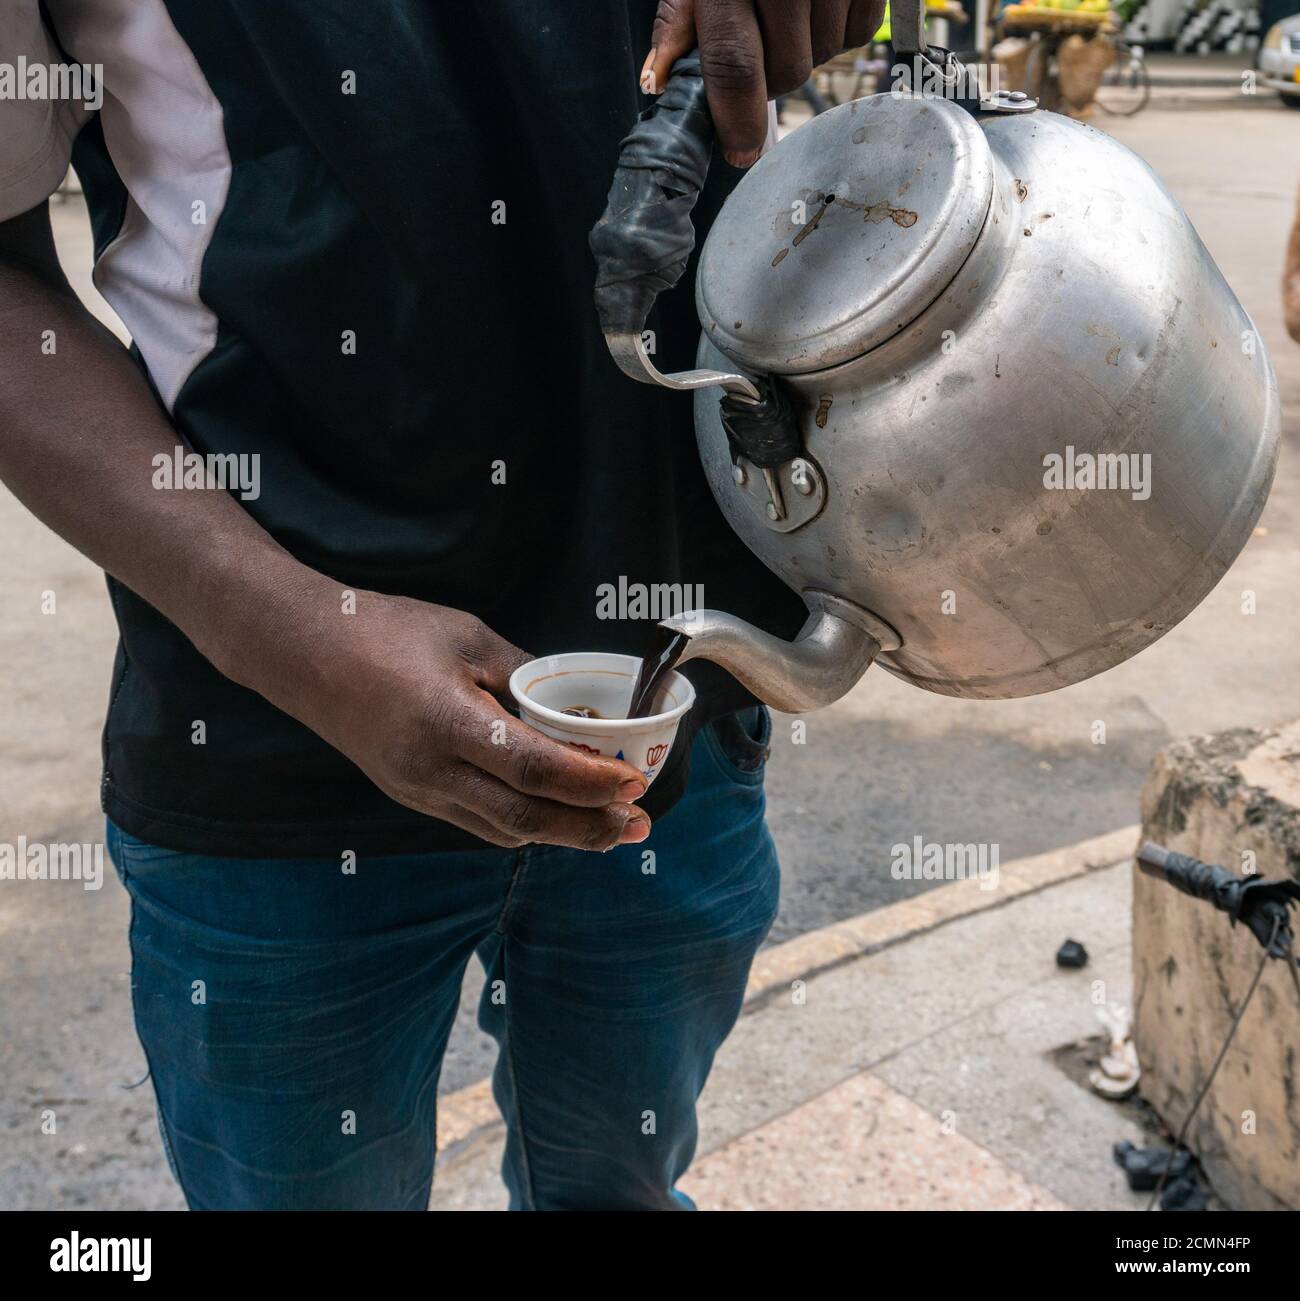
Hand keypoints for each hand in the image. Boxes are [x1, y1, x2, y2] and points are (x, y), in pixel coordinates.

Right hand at [279, 592, 652, 850]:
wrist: (303, 654)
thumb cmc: (386, 632)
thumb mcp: (467, 637)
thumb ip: (523, 675)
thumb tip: (573, 709)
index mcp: (447, 723)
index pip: (534, 771)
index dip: (590, 783)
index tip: (633, 781)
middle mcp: (431, 771)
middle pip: (525, 820)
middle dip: (590, 828)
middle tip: (639, 824)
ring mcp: (417, 791)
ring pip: (503, 831)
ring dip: (562, 834)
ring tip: (611, 826)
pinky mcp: (410, 796)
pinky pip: (478, 823)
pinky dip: (525, 825)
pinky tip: (554, 814)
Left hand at [644, 0, 885, 166]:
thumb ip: (678, 20)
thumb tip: (658, 81)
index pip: (736, 63)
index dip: (737, 117)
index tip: (739, 151)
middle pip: (786, 69)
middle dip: (770, 77)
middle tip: (760, 46)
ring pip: (823, 55)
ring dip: (804, 48)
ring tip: (788, 10)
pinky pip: (858, 31)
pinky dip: (837, 27)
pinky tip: (818, 0)